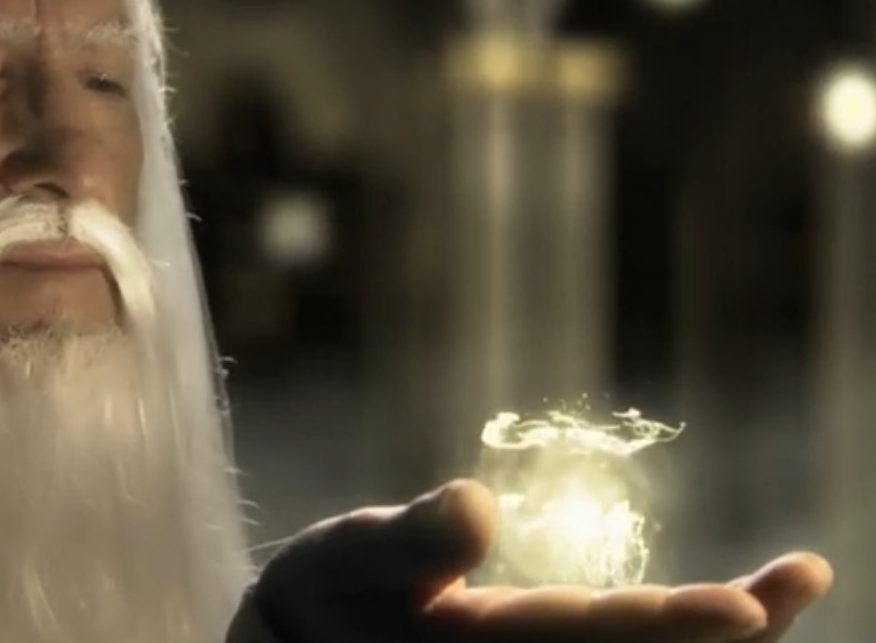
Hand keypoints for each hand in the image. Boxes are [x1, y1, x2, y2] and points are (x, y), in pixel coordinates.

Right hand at [247, 480, 831, 642]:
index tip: (748, 607)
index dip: (670, 629)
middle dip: (731, 639)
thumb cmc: (328, 598)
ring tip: (785, 593)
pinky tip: (718, 620)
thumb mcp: (347, 561)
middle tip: (803, 578)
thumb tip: (477, 503)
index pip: (588, 641)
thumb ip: (408, 541)